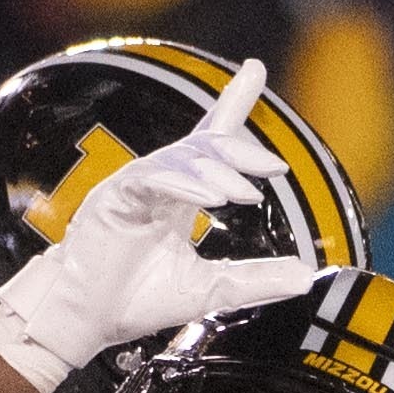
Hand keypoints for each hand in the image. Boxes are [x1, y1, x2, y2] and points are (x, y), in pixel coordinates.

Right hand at [0, 60, 320, 392]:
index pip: (210, 142)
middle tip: (274, 165)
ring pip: (181, 161)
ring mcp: (134, 186)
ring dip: (217, 174)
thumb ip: (256, 280)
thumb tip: (307, 275)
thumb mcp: (211, 290)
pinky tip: (209, 198)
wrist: (86, 321)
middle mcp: (159, 184)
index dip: (233, 104)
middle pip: (204, 146)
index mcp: (180, 197)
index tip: (255, 70)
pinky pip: (151, 178)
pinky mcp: (112, 197)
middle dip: (241, 148)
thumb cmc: (135, 300)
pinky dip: (182, 185)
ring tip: (244, 193)